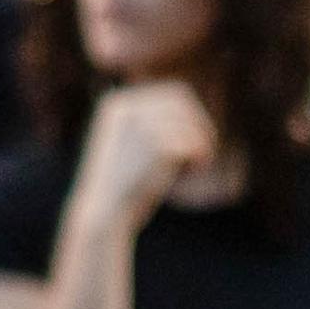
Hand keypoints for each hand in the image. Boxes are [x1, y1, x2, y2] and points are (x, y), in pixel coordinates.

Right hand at [74, 81, 220, 220]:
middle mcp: (129, 108)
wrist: (104, 214)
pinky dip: (199, 158)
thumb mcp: (129, 149)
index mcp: (118, 105)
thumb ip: (151, 128)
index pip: (171, 93)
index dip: (192, 113)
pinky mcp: (158, 145)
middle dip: (200, 124)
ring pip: (190, 122)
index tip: (199, 137)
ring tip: (195, 167)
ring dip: (202, 143)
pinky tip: (191, 173)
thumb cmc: (119, 189)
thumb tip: (189, 117)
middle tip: (205, 152)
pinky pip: (193, 143)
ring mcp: (143, 125)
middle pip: (183, 100)